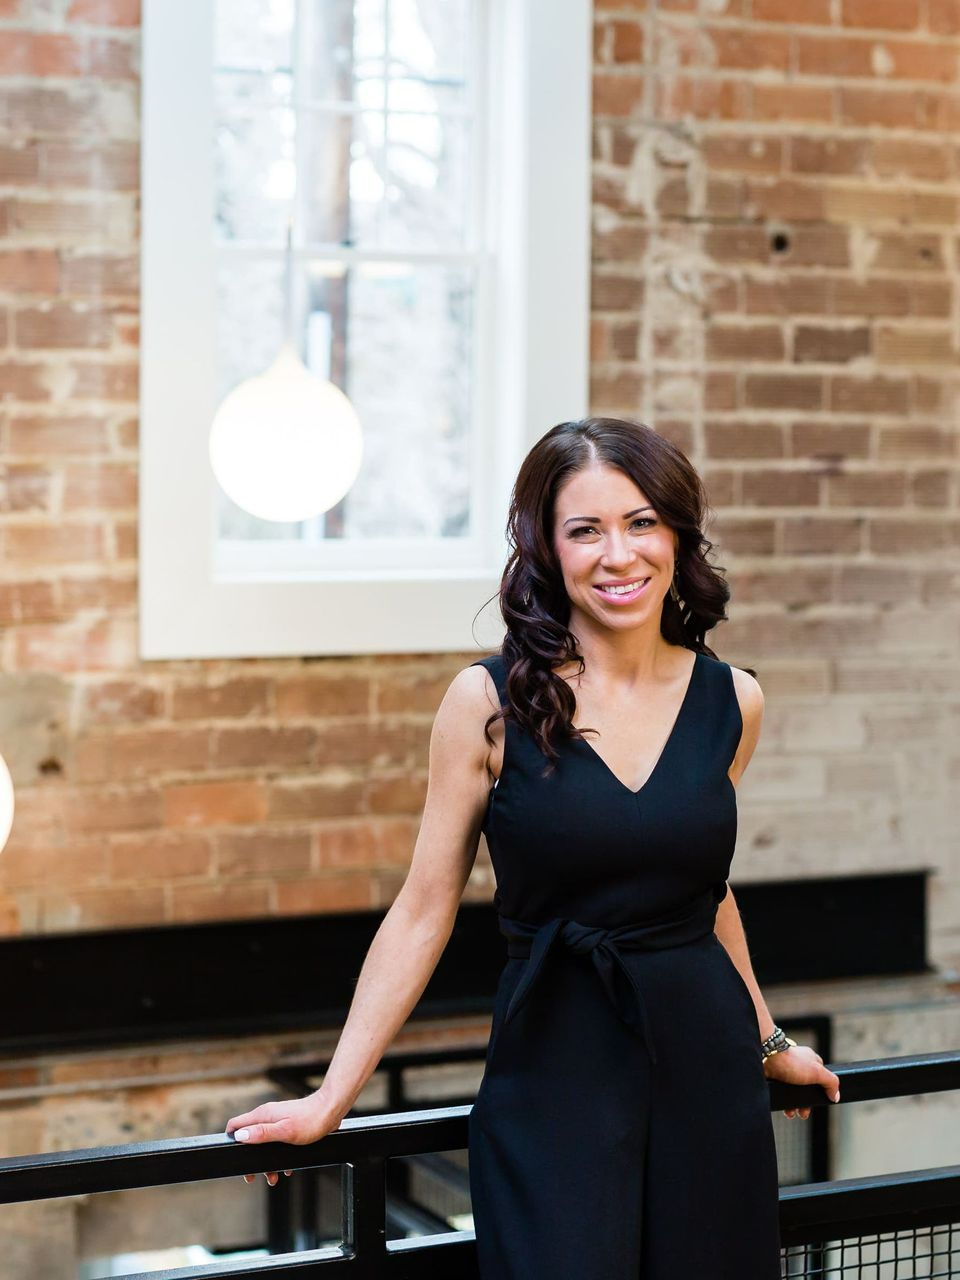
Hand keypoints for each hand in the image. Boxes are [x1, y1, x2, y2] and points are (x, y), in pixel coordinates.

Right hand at [225, 1094, 343, 1186]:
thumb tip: (240, 1136)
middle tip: (253, 1177)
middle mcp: (267, 1116)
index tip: (235, 1157)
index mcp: (262, 1115)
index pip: (236, 1125)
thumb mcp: (284, 1131)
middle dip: (250, 1159)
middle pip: (248, 1138)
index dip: (231, 1141)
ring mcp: (277, 1120)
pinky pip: (276, 1143)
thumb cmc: (310, 1120)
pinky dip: (277, 1156)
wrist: (331, 1111)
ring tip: (273, 1177)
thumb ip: (262, 1133)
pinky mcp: (287, 1125)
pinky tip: (286, 1168)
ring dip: (266, 1162)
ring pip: (263, 1143)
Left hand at [763, 1043, 839, 1118]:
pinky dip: (783, 1101)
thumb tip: (836, 1096)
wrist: (765, 1058)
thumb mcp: (817, 1072)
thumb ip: (831, 1083)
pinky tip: (784, 1108)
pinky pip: (781, 1092)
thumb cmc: (791, 1062)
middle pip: (806, 1089)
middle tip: (802, 1114)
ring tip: (791, 1114)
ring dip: (793, 1105)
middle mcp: (799, 1065)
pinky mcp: (775, 1076)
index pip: (820, 1079)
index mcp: (811, 1061)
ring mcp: (786, 1071)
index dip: (820, 1093)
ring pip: (793, 1092)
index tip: (817, 1104)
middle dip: (805, 1104)